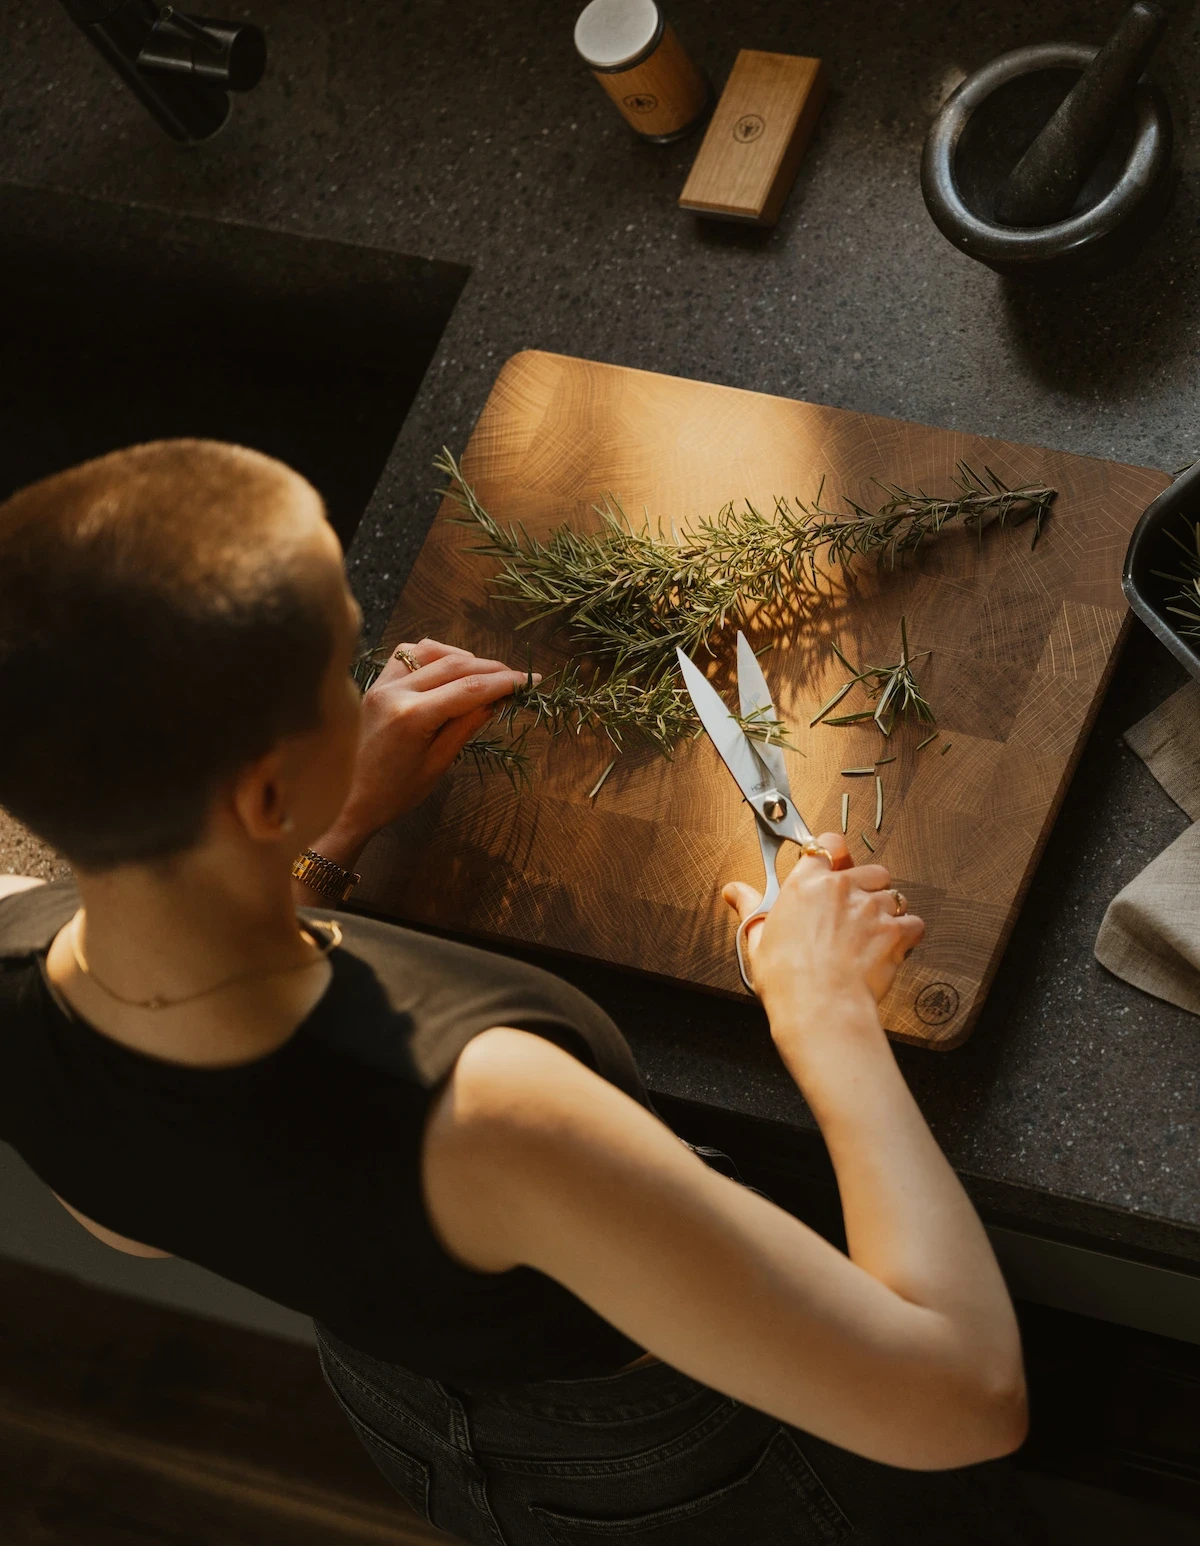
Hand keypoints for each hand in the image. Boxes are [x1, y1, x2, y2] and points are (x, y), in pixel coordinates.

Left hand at [336, 638, 534, 843]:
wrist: (349, 800)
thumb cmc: (396, 793)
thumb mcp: (439, 763)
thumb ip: (467, 724)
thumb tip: (498, 698)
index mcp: (411, 717)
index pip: (470, 689)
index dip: (505, 682)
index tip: (532, 679)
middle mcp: (394, 691)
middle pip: (455, 665)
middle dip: (491, 669)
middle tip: (516, 678)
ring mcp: (381, 684)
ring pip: (430, 651)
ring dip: (462, 657)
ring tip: (483, 675)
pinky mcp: (375, 683)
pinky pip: (407, 654)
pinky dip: (433, 655)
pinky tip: (447, 669)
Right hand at [722, 831, 923, 1028]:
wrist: (820, 1008)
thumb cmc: (787, 979)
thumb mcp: (758, 939)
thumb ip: (751, 907)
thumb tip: (734, 891)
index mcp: (806, 885)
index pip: (828, 844)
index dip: (835, 853)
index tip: (834, 864)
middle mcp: (841, 888)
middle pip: (870, 870)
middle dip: (868, 887)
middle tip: (855, 911)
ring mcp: (871, 908)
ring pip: (894, 895)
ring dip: (887, 912)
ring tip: (872, 935)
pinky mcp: (894, 931)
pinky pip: (913, 923)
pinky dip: (907, 935)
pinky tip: (892, 949)